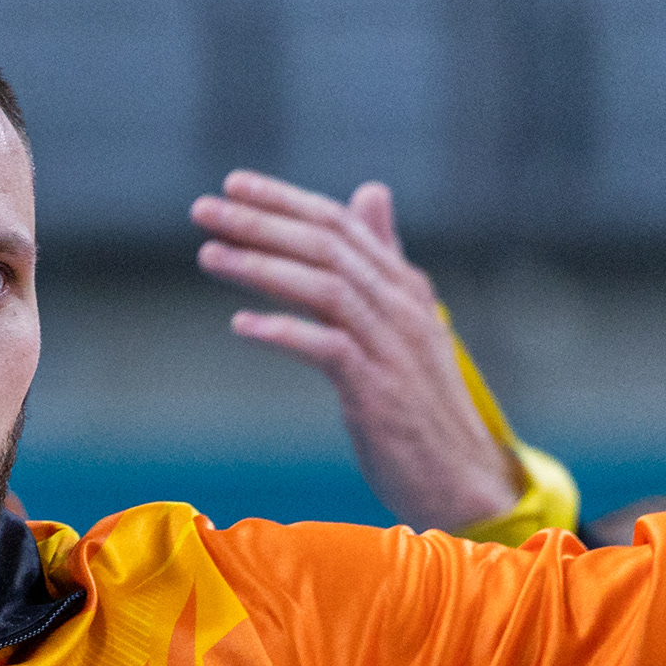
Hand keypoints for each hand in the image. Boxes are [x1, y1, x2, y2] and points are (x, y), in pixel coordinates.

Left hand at [190, 170, 518, 530]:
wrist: (461, 480)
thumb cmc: (421, 406)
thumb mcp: (402, 323)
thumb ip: (381, 260)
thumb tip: (370, 192)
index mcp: (405, 287)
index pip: (341, 225)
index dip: (285, 200)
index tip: (232, 185)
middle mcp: (402, 308)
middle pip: (327, 246)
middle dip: (261, 222)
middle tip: (204, 210)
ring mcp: (393, 348)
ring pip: (325, 287)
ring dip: (261, 267)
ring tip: (208, 255)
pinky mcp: (379, 392)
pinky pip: (328, 348)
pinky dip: (283, 331)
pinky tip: (241, 324)